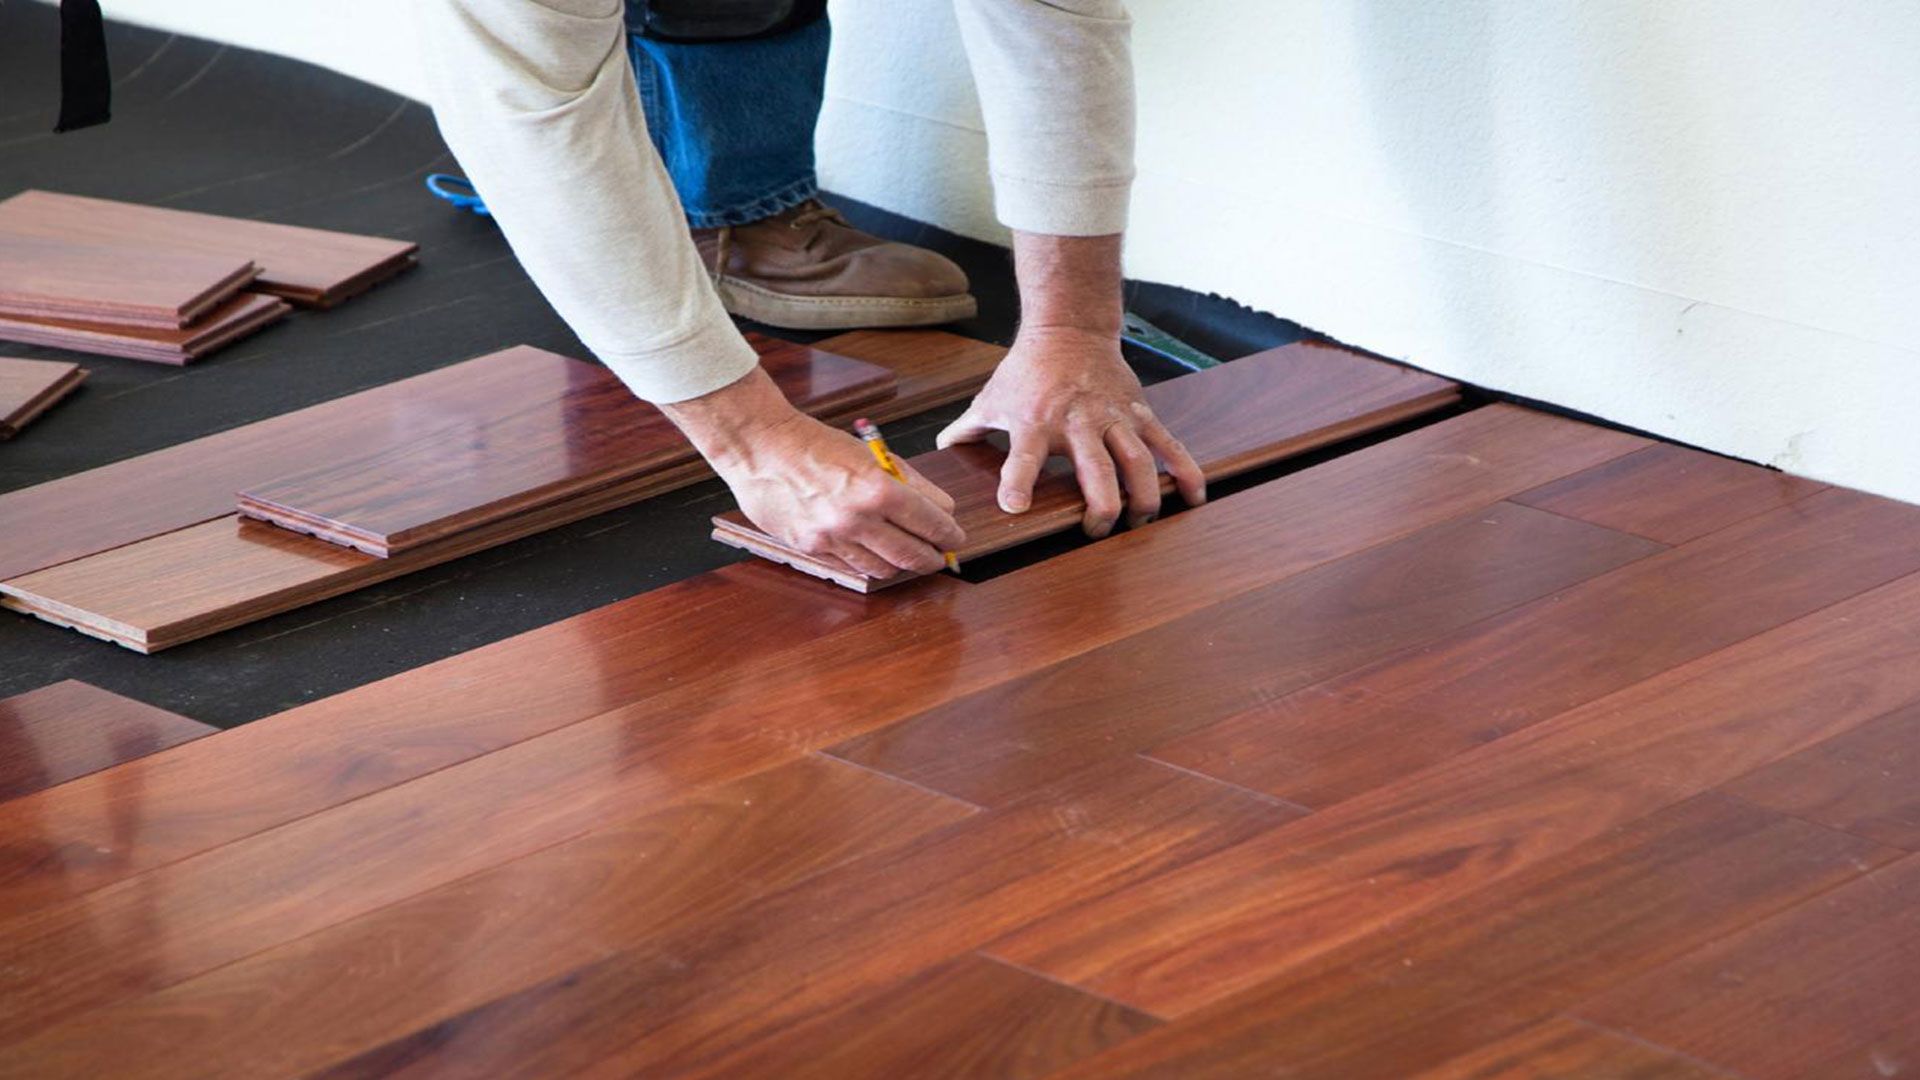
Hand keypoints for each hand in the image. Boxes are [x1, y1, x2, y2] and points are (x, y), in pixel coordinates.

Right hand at [664, 367, 962, 576]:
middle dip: (933, 558)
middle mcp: (857, 518)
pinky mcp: (812, 548)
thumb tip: (942, 510)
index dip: (950, 535)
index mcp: (878, 489)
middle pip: (913, 555)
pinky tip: (872, 550)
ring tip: (904, 552)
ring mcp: (833, 538)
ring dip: (900, 563)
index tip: (955, 538)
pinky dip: (868, 561)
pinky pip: (852, 567)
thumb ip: (911, 483)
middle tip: (940, 556)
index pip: (932, 523)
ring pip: (884, 569)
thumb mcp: (872, 455)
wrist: (762, 447)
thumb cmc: (816, 444)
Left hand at [937, 325, 1204, 536]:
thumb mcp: (991, 397)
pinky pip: (1167, 445)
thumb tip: (939, 452)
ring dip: (1144, 497)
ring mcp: (1113, 418)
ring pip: (1137, 462)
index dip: (1018, 481)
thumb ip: (966, 429)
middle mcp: (1077, 422)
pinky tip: (1193, 498)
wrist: (1069, 327)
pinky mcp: (1139, 412)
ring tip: (1143, 523)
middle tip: (1096, 532)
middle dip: (1100, 507)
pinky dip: (1185, 472)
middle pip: (1095, 470)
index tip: (1014, 507)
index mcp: (1035, 422)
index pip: (1024, 456)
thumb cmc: (1026, 370)